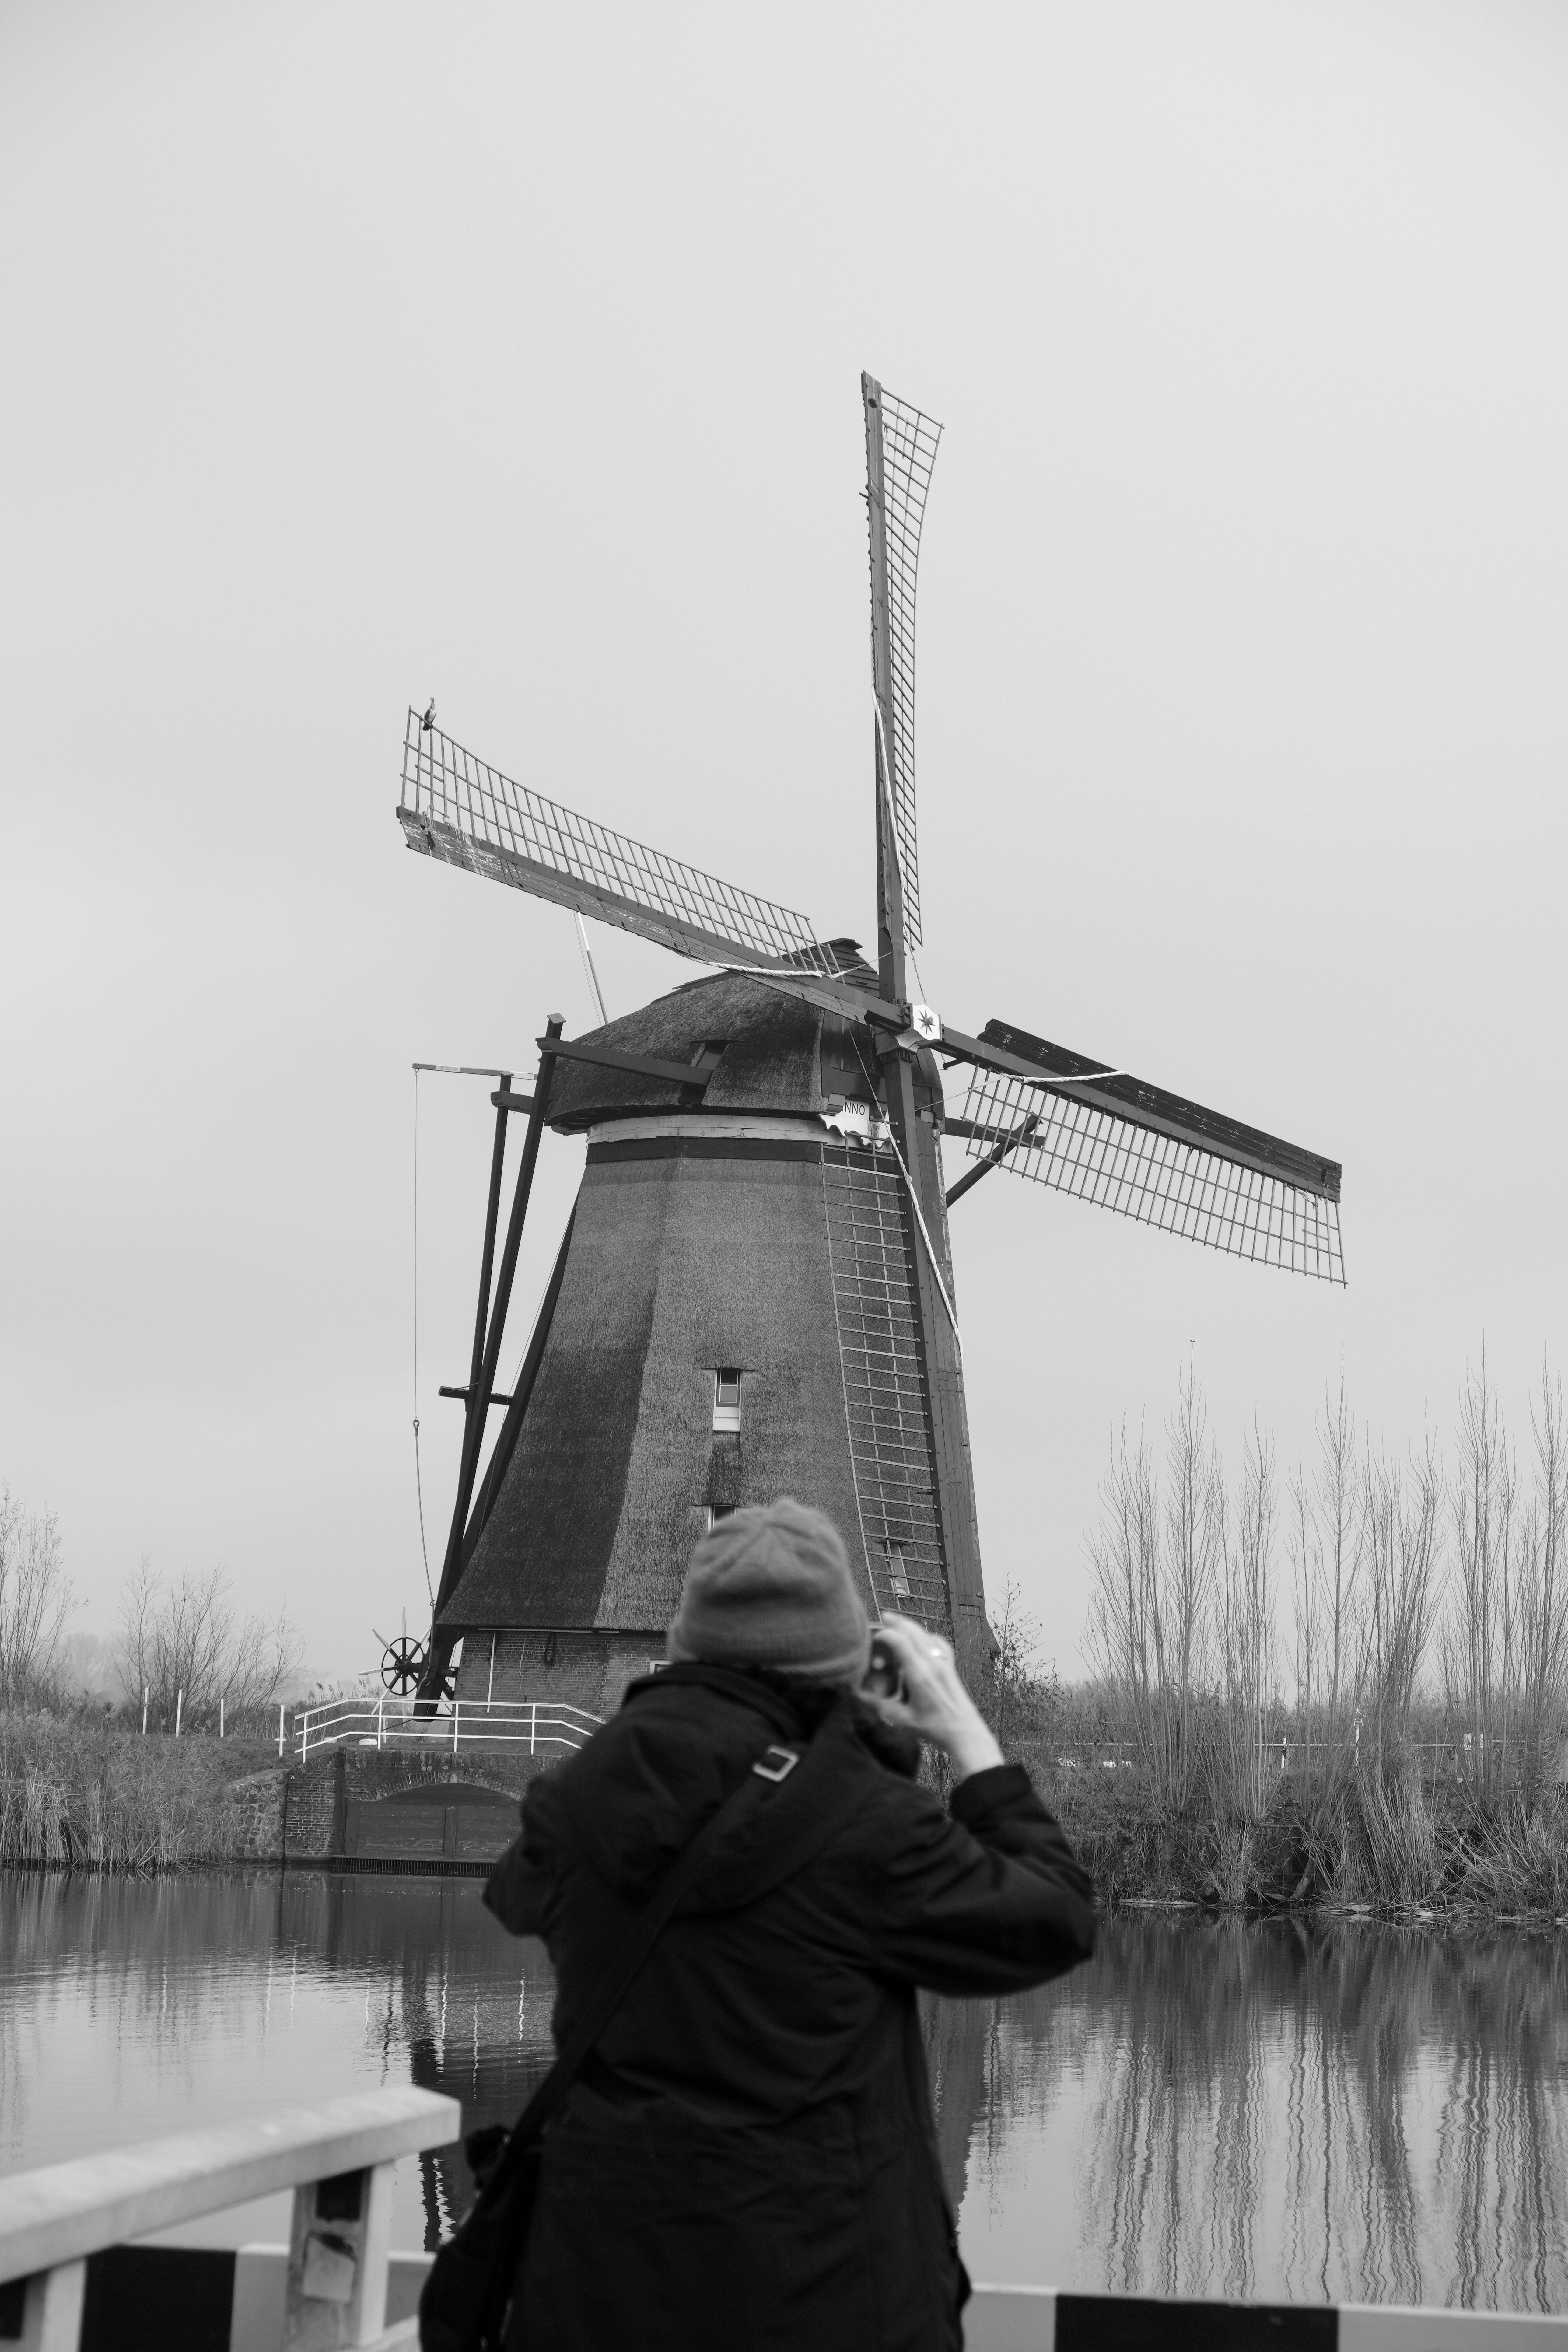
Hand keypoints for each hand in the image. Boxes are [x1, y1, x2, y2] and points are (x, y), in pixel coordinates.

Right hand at [865, 1614, 1003, 1782]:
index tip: (875, 1636)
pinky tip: (922, 1638)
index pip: (900, 1642)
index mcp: (919, 1674)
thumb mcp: (903, 1720)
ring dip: (911, 1626)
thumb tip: (862, 1696)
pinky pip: (939, 1643)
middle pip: (913, 1632)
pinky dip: (927, 1636)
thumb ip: (881, 1706)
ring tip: (899, 1623)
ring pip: (926, 1634)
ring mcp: (943, 1663)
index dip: (885, 1634)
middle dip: (897, 1622)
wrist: (963, 1731)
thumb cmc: (934, 1728)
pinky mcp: (950, 1666)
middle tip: (884, 1617)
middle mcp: (932, 1663)